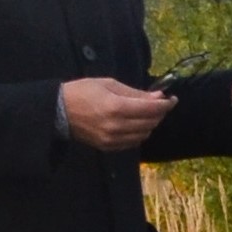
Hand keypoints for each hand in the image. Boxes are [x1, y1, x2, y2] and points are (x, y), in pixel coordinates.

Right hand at [60, 77, 175, 151]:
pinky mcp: (108, 147)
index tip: (172, 99)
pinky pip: (133, 142)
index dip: (166, 104)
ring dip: (150, 123)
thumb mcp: (109, 84)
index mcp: (116, 107)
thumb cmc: (83, 92)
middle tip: (161, 104)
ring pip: (144, 134)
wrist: (59, 111)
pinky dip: (140, 133)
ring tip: (148, 113)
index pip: (151, 109)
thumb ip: (135, 93)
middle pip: (150, 123)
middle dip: (160, 113)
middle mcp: (116, 126)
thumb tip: (158, 97)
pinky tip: (136, 124)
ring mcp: (112, 139)